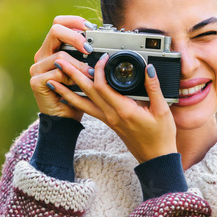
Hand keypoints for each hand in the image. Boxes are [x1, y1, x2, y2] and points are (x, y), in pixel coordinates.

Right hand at [30, 15, 97, 120]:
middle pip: (56, 30)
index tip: (91, 27)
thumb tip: (103, 43)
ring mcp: (37, 68)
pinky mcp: (36, 81)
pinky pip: (57, 73)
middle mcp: (42, 55)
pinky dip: (70, 79)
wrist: (65, 118)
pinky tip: (74, 87)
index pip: (59, 23)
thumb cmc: (77, 95)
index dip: (74, 22)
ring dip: (79, 66)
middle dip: (76, 37)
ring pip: (60, 56)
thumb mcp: (84, 71)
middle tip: (89, 48)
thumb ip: (87, 56)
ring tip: (88, 76)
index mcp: (52, 49)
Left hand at [47, 53, 177, 163]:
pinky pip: (88, 109)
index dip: (99, 69)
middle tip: (60, 61)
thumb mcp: (162, 110)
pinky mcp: (108, 122)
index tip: (102, 57)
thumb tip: (148, 68)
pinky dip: (76, 100)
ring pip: (83, 102)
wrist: (155, 158)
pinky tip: (67, 95)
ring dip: (67, 89)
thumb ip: (154, 88)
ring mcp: (108, 120)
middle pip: (87, 92)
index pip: (103, 86)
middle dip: (72, 75)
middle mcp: (111, 115)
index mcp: (124, 110)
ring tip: (54, 78)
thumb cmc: (161, 136)